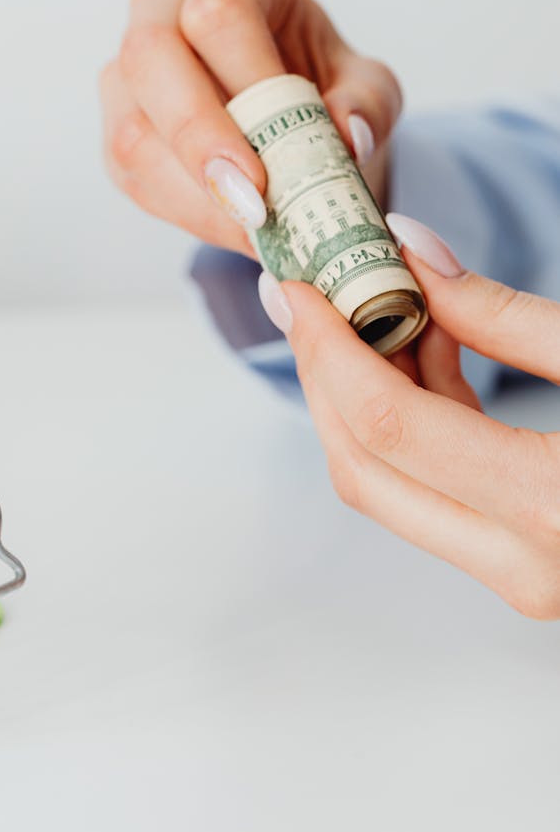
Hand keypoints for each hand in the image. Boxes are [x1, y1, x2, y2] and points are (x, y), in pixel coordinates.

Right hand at [100, 0, 401, 255]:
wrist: (292, 120)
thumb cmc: (322, 88)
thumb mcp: (365, 88)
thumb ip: (367, 105)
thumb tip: (348, 135)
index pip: (218, 11)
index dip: (243, 82)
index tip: (275, 146)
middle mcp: (163, 9)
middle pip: (149, 55)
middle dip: (198, 138)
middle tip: (250, 204)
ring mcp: (129, 69)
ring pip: (132, 129)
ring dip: (194, 194)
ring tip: (256, 232)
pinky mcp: (119, 127)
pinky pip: (132, 173)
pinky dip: (185, 213)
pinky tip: (233, 229)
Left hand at [258, 213, 559, 618]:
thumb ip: (508, 315)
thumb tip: (413, 253)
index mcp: (556, 508)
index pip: (389, 427)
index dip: (328, 349)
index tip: (297, 285)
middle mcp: (528, 565)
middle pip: (366, 470)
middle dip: (324, 375)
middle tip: (307, 294)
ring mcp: (525, 578)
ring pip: (392, 487)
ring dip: (367, 395)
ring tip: (381, 305)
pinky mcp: (527, 566)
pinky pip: (434, 493)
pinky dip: (415, 420)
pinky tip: (430, 348)